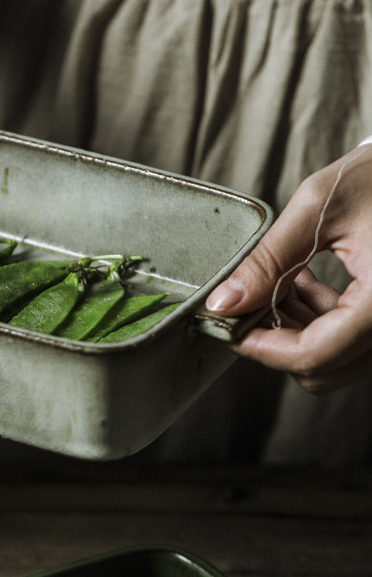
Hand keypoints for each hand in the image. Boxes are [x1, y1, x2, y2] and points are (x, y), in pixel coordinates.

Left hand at [206, 145, 371, 393]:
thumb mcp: (317, 208)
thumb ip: (268, 261)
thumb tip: (224, 303)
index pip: (313, 355)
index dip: (260, 348)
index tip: (227, 327)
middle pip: (324, 368)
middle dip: (275, 340)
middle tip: (243, 304)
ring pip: (336, 358)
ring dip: (295, 328)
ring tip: (275, 282)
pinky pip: (352, 338)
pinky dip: (319, 318)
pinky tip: (300, 281)